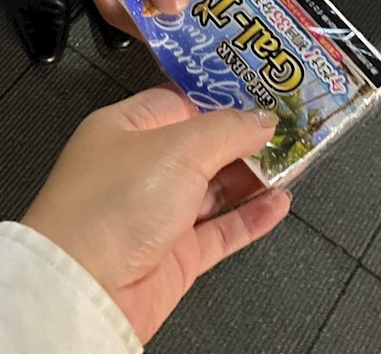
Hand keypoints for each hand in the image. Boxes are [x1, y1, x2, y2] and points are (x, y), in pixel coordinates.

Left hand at [21, 87, 290, 343]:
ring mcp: (156, 212)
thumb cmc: (109, 206)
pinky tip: (277, 203)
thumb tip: (261, 119)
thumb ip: (226, 130)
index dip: (222, 98)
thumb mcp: (177, 148)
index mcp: (126, 128)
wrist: (86, 288)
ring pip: (214, 188)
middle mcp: (139, 167)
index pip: (181, 102)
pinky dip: (251, 216)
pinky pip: (220, 230)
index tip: (261, 94)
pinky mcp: (173, 254)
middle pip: (202, 145)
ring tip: (294, 161)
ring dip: (253, 176)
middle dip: (245, 139)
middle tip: (288, 129)